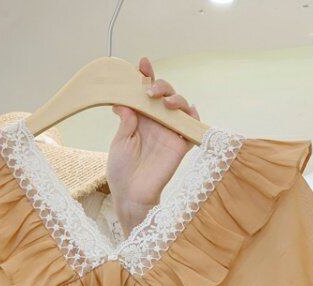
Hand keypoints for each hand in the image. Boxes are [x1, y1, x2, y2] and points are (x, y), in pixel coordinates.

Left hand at [107, 57, 198, 234]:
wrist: (131, 195)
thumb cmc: (121, 170)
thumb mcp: (119, 142)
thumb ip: (126, 121)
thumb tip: (124, 100)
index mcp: (139, 118)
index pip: (144, 92)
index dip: (145, 76)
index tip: (142, 64)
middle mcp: (156, 122)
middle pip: (164, 95)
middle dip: (160, 86)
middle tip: (150, 90)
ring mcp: (169, 133)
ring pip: (180, 107)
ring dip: (175, 98)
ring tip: (165, 102)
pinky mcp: (180, 147)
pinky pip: (192, 128)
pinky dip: (193, 117)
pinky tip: (189, 109)